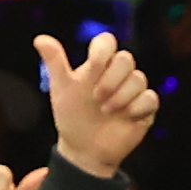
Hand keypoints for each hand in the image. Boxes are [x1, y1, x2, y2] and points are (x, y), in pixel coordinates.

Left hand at [31, 29, 158, 180]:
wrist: (83, 150)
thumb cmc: (72, 117)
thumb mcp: (61, 89)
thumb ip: (55, 63)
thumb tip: (40, 39)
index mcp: (98, 65)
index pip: (107, 42)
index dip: (103, 50)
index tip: (93, 66)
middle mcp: (118, 75)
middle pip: (126, 59)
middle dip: (111, 79)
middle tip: (96, 98)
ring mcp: (132, 91)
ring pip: (139, 79)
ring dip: (121, 96)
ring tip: (105, 111)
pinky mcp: (144, 108)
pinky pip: (150, 99)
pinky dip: (137, 107)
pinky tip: (125, 117)